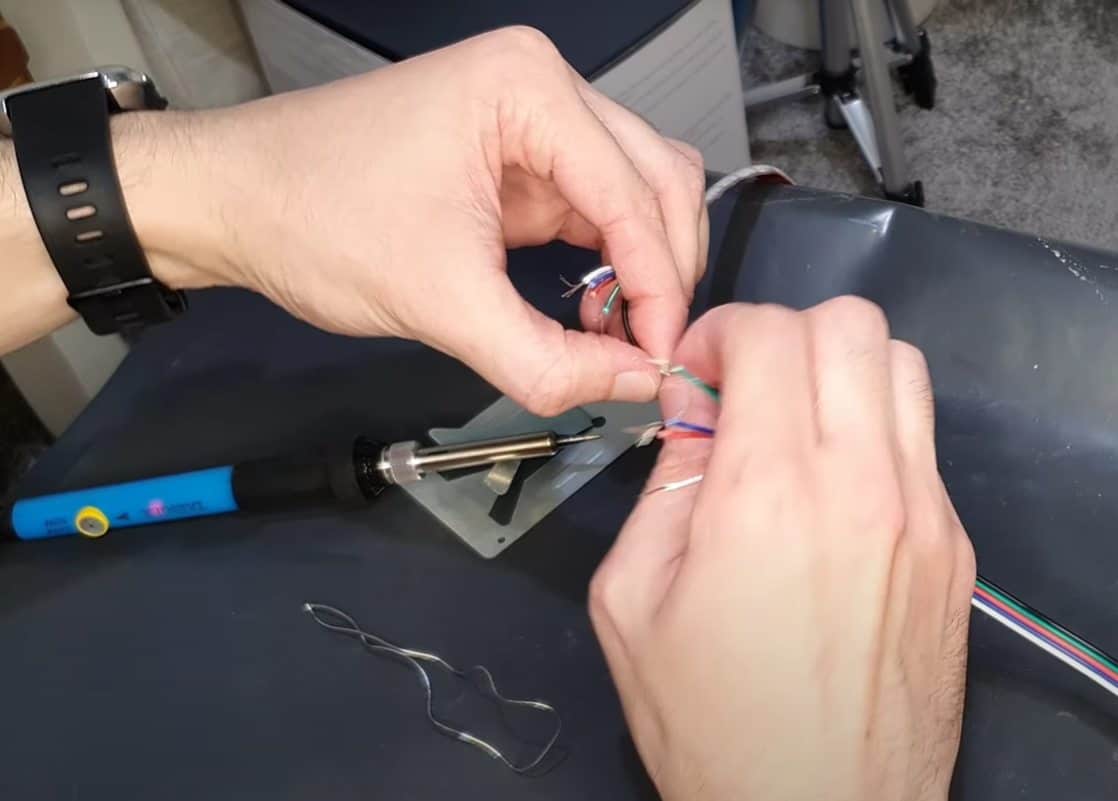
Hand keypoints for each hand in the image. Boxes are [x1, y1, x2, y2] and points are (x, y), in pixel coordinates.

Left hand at [139, 27, 706, 414]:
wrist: (236, 199)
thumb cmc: (316, 222)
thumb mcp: (440, 302)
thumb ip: (547, 359)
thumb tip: (638, 385)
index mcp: (528, 89)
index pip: (635, 193)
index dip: (660, 287)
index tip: (664, 363)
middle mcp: (544, 86)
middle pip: (657, 179)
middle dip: (663, 271)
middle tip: (650, 353)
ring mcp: (533, 118)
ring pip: (636, 191)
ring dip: (641, 266)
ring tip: (620, 337)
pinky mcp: (518, 155)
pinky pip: (593, 207)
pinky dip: (608, 263)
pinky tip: (592, 312)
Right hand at [590, 299, 975, 800]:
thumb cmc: (711, 721)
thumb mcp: (632, 601)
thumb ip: (662, 484)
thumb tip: (693, 411)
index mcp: (769, 494)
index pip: (768, 333)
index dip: (718, 334)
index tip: (695, 378)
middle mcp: (862, 485)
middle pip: (848, 325)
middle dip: (779, 336)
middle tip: (741, 393)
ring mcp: (924, 514)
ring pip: (901, 365)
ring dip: (837, 370)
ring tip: (793, 426)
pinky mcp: (954, 548)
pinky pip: (921, 439)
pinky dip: (872, 429)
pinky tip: (833, 490)